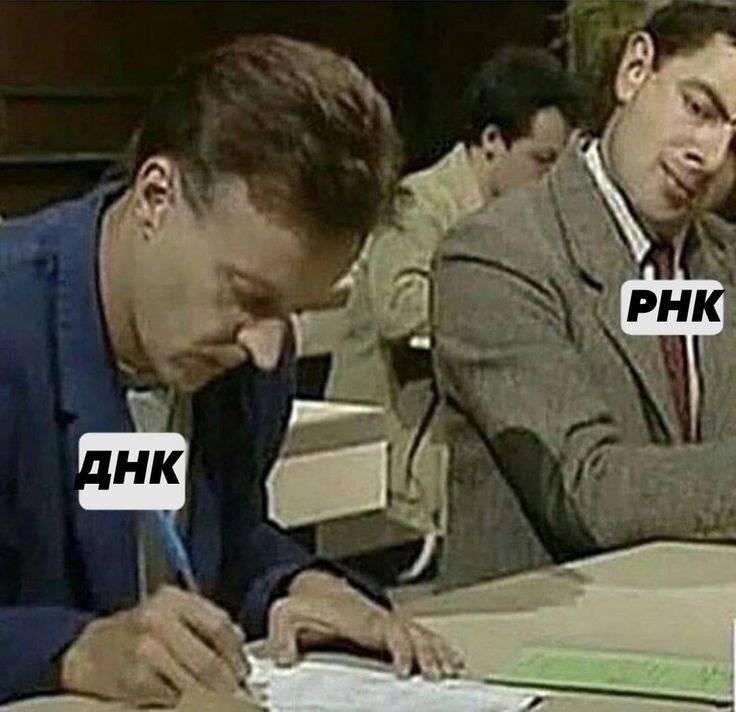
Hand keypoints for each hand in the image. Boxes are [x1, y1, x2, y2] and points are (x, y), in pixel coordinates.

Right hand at [60, 586, 247, 707]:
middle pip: (208, 658)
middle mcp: (159, 619)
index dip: (236, 653)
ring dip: (211, 697)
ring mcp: (146, 649)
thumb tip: (239, 645)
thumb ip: (202, 621)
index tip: (244, 671)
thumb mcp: (167, 611)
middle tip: (238, 696)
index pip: (219, 625)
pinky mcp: (134, 678)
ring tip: (220, 702)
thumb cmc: (133, 632)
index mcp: (173, 599)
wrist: (85, 649)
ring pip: (194, 681)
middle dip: (228, 682)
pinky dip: (185, 704)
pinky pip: (172, 697)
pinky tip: (189, 704)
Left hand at [267, 570, 463, 679]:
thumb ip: (283, 635)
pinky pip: (424, 635)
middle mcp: (380, 619)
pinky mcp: (394, 629)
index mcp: (360, 619)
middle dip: (430, 655)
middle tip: (439, 677)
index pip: (389, 631)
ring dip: (441, 652)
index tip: (406, 670)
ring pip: (423, 634)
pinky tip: (454, 662)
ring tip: (455, 673)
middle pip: (414, 634)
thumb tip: (285, 660)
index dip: (401, 649)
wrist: (316, 589)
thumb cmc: (307, 606)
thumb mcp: (286, 614)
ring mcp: (390, 622)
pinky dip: (442, 647)